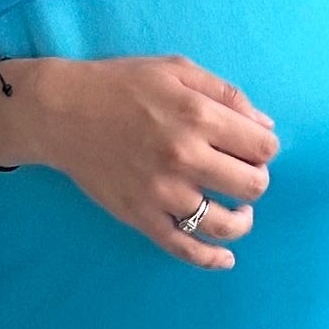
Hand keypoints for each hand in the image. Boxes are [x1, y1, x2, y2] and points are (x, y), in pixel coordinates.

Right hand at [6, 54, 276, 269]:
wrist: (62, 112)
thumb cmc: (121, 85)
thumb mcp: (177, 69)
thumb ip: (227, 94)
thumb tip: (266, 127)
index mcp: (198, 116)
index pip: (263, 147)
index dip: (265, 148)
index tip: (252, 146)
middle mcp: (185, 157)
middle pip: (253, 186)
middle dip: (256, 179)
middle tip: (241, 172)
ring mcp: (163, 193)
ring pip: (228, 224)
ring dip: (243, 218)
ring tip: (238, 210)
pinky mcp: (143, 217)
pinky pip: (186, 249)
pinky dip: (212, 259)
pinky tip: (226, 257)